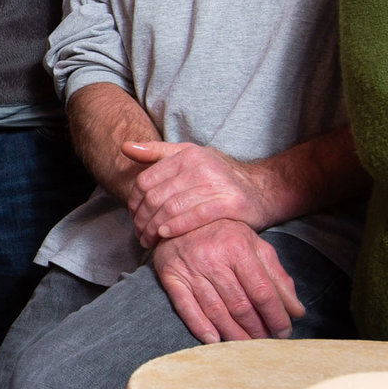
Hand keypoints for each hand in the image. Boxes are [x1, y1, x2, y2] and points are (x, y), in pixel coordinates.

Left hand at [120, 140, 274, 246]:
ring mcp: (215, 184)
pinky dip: (175, 227)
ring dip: (154, 228)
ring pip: (171, 208)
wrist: (263, 189)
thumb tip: (124, 147)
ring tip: (148, 240)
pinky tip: (165, 235)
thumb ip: (156, 152)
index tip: (133, 217)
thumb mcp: (189, 157)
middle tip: (138, 234)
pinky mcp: (228, 203)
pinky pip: (193, 217)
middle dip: (141, 219)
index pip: (146, 180)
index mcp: (186, 155)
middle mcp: (199, 166)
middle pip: (155, 196)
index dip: (134, 202)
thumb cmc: (219, 176)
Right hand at [150, 219, 304, 343]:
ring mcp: (191, 269)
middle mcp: (213, 258)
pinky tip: (214, 340)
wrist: (181, 216)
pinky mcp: (172, 277)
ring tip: (246, 347)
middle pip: (240, 305)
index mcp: (238, 248)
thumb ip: (278, 277)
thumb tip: (296, 311)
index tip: (284, 331)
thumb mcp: (256, 246)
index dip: (276, 316)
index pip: (262, 291)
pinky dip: (200, 326)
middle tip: (265, 342)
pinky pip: (186, 307)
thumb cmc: (224, 234)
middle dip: (256, 329)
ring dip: (233, 334)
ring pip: (216, 310)